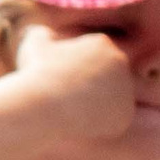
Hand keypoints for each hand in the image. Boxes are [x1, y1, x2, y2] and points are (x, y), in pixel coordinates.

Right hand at [12, 24, 135, 140]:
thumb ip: (42, 34)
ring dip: (97, 107)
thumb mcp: (33, 45)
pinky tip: (80, 125)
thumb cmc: (35, 74)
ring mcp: (126, 88)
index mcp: (102, 43)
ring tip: (72, 112)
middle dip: (92, 87)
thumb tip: (43, 33)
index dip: (77, 71)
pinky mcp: (125, 114)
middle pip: (108, 78)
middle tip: (67, 98)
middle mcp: (120, 62)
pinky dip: (100, 126)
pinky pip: (114, 122)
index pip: (95, 59)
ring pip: (113, 100)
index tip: (61, 80)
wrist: (42, 104)